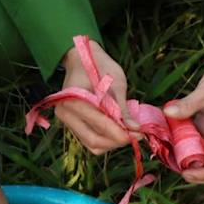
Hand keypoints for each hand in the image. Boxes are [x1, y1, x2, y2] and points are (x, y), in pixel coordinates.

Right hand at [56, 39, 139, 153]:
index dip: (120, 132)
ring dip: (112, 143)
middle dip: (117, 141)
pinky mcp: (72, 125)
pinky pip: (89, 140)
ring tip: (128, 132)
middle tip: (136, 136)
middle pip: (94, 140)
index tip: (139, 133)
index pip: (99, 123)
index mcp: (73, 99)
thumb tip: (135, 129)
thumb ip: (122, 109)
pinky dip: (105, 140)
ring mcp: (66, 121)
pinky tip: (117, 131)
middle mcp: (65, 114)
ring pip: (92, 144)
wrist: (81, 58)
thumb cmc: (99, 65)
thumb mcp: (115, 83)